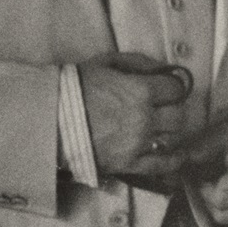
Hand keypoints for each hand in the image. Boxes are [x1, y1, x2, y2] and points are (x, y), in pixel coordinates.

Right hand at [79, 52, 192, 185]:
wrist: (49, 119)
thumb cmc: (75, 87)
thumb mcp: (106, 62)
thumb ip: (138, 62)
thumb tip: (162, 68)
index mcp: (140, 90)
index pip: (176, 88)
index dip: (172, 87)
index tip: (166, 89)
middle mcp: (145, 118)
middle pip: (178, 115)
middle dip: (172, 109)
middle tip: (162, 108)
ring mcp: (138, 143)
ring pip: (173, 137)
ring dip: (171, 131)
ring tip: (162, 128)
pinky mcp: (129, 163)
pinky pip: (162, 165)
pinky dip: (173, 159)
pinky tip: (176, 154)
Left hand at [179, 109, 227, 226]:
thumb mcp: (218, 135)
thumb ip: (193, 151)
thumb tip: (165, 163)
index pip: (219, 201)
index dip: (205, 191)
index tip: (206, 178)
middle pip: (224, 217)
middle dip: (212, 203)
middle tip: (215, 185)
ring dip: (224, 214)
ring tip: (227, 192)